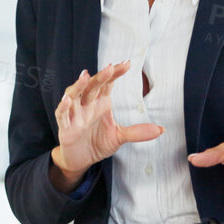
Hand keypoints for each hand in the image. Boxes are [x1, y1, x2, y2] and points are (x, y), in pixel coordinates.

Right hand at [50, 61, 162, 186]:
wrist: (81, 160)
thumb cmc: (97, 143)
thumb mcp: (119, 137)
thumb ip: (137, 132)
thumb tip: (161, 130)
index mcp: (101, 103)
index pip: (108, 84)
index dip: (116, 73)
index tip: (127, 64)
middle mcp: (87, 105)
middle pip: (92, 86)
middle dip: (100, 77)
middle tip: (110, 67)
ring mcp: (75, 115)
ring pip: (74, 95)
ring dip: (79, 86)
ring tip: (85, 76)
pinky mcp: (65, 127)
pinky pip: (62, 114)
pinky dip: (63, 106)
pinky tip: (67, 100)